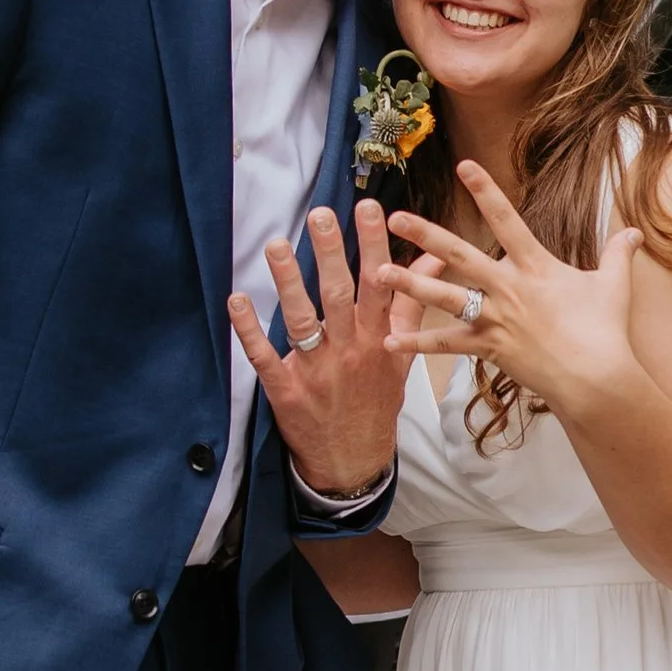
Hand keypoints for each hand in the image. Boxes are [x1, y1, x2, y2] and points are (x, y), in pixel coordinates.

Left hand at [228, 201, 405, 497]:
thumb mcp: (404, 356)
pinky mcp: (286, 390)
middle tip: (320, 215)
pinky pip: (264, 357)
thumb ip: (412, 307)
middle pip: (340, 296)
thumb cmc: (376, 402)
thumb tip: (433, 264)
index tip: (369, 208)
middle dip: (331, 253)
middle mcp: (349, 352)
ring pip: (302, 321)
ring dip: (288, 283)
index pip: (380, 285)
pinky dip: (249, 330)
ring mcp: (316, 371)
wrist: (354, 462)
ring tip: (276, 246)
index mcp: (378, 340)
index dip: (374, 245)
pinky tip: (237, 300)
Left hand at [386, 159, 643, 421]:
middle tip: (395, 218)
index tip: (464, 166)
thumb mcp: (614, 285)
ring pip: (445, 297)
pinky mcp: (489, 347)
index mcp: (536, 266)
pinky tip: (389, 339)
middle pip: (460, 255)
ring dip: (410, 284)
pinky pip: (447, 345)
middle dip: (426, 235)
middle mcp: (509, 287)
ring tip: (378, 273)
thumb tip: (633, 231)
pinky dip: (418, 343)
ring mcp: (496, 318)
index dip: (485, 191)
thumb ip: (618, 254)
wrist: (597, 378)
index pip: (506, 219)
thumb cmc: (606, 331)